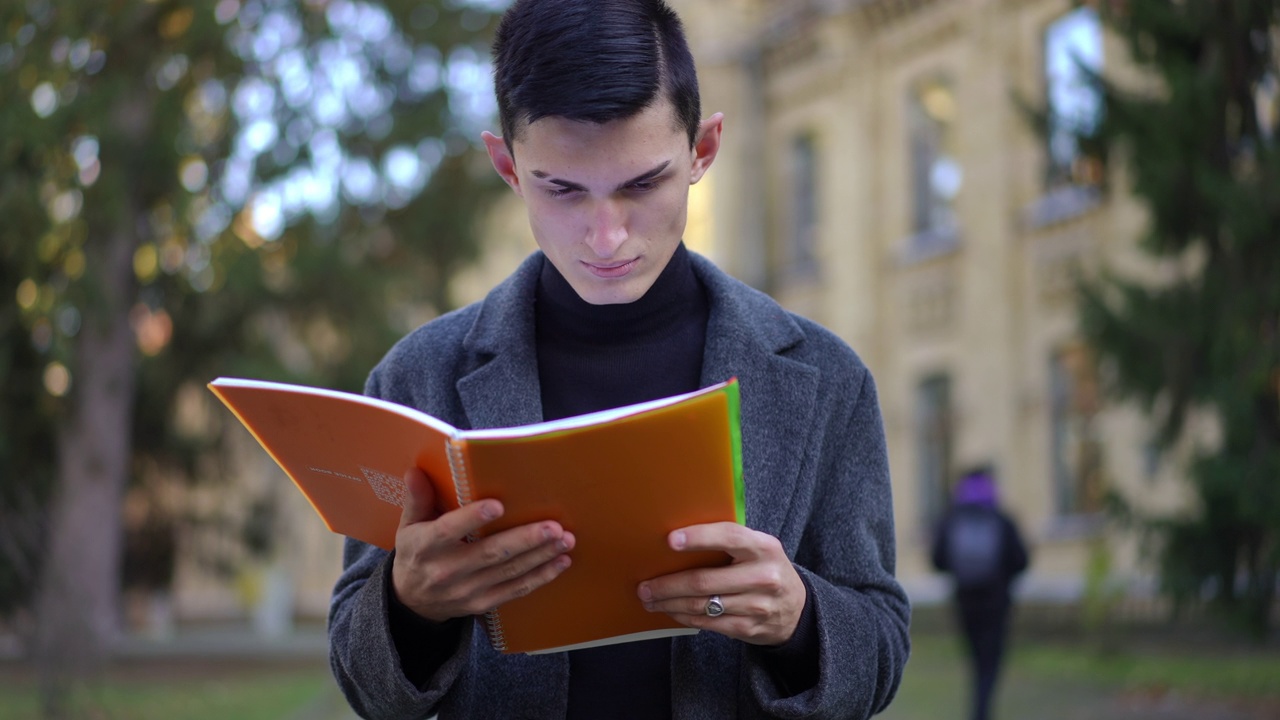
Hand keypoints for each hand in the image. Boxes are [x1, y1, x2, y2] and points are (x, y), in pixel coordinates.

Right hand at [391, 467, 575, 621]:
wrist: (412, 602)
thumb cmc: (415, 553)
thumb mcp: (408, 526)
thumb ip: (417, 499)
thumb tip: (416, 471)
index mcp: (426, 546)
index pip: (448, 530)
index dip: (471, 519)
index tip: (497, 505)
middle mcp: (447, 570)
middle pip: (490, 553)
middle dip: (525, 540)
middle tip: (553, 526)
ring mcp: (467, 590)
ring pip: (509, 571)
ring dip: (540, 556)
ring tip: (565, 540)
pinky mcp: (483, 603)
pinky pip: (515, 590)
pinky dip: (540, 577)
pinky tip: (561, 562)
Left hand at [637, 523, 804, 645]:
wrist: (797, 609)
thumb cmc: (764, 568)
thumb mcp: (758, 548)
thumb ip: (729, 542)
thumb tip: (677, 539)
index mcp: (764, 547)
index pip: (728, 537)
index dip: (698, 537)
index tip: (670, 540)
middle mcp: (763, 576)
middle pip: (704, 580)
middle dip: (668, 584)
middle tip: (644, 585)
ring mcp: (757, 605)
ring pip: (701, 605)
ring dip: (670, 603)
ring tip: (650, 599)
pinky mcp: (749, 628)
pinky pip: (707, 623)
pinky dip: (684, 617)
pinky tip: (671, 610)